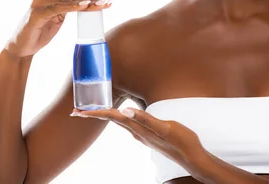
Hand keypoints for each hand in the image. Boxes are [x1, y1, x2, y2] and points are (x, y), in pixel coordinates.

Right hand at [3, 0, 110, 57]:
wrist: (21, 48)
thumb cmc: (38, 33)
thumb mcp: (56, 19)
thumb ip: (66, 10)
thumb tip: (84, 5)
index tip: (106, 2)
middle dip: (92, 1)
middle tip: (108, 3)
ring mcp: (39, 2)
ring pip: (68, 1)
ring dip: (86, 3)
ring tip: (100, 4)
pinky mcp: (37, 12)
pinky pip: (58, 8)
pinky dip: (72, 7)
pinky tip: (84, 6)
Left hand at [71, 107, 205, 168]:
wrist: (192, 157)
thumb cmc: (181, 141)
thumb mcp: (165, 127)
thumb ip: (146, 119)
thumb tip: (125, 110)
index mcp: (138, 128)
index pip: (112, 117)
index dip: (95, 113)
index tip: (78, 111)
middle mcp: (137, 132)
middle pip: (111, 120)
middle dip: (94, 115)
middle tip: (77, 111)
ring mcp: (142, 134)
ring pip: (119, 122)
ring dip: (105, 115)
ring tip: (94, 111)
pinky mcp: (148, 134)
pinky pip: (128, 123)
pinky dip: (119, 117)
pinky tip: (122, 114)